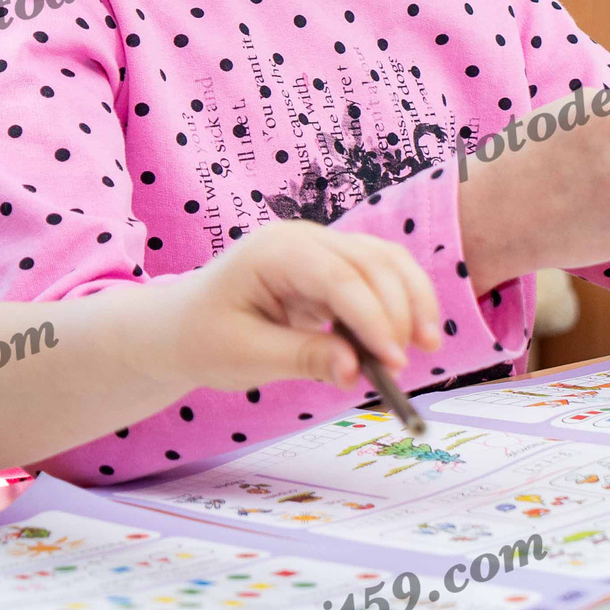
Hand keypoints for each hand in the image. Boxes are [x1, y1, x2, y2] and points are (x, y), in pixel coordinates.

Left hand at [158, 223, 443, 393]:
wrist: (183, 326)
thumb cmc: (204, 337)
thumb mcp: (245, 356)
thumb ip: (303, 358)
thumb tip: (354, 371)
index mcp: (275, 251)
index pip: (339, 277)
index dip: (373, 318)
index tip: (393, 361)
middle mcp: (304, 239)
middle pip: (372, 262)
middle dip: (399, 311)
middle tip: (404, 366)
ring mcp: (322, 248)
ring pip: (386, 261)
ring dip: (411, 301)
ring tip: (426, 347)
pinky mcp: (334, 267)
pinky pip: (380, 274)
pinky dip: (400, 301)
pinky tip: (408, 337)